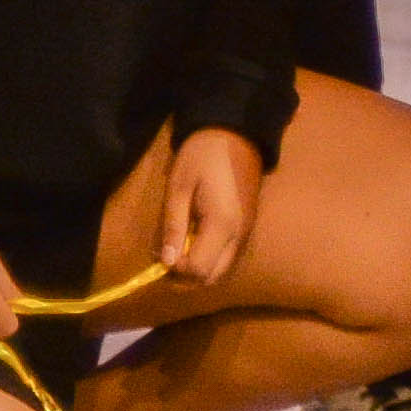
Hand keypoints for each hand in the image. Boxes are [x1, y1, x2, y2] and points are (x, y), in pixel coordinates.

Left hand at [161, 126, 264, 286]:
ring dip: (199, 267)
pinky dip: (210, 258)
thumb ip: (172, 226)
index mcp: (222, 225)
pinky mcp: (247, 227)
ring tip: (182, 244)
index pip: (199, 270)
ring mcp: (246, 233)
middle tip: (170, 253)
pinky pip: (227, 257)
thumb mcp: (179, 187)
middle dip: (188, 274)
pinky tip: (196, 237)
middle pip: (212, 278)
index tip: (163, 250)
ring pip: (221, 271)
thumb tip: (166, 262)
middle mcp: (239, 236)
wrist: (236, 133)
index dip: (176, 268)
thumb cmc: (201, 156)